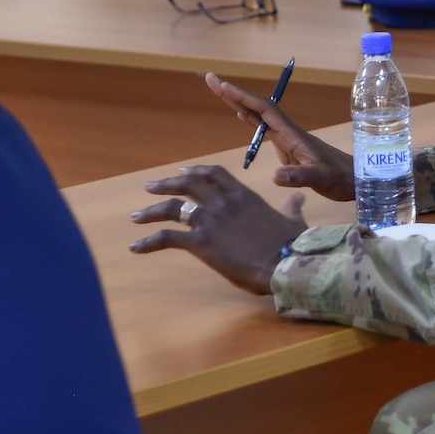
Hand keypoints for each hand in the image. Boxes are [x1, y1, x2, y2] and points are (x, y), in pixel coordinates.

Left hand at [129, 164, 308, 293]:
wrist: (285, 262)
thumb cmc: (293, 244)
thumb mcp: (293, 220)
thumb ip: (292, 207)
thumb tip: (299, 197)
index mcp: (243, 195)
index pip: (214, 174)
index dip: (196, 172)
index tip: (182, 172)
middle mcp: (222, 202)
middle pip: (188, 185)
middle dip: (166, 185)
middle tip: (150, 187)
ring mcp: (210, 220)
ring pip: (172, 208)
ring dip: (151, 210)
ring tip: (136, 216)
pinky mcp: (201, 242)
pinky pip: (166, 238)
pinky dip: (148, 242)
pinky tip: (135, 247)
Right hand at [205, 72, 354, 200]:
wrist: (357, 180)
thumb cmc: (341, 179)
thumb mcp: (320, 179)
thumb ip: (299, 177)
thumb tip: (275, 177)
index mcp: (293, 135)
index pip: (264, 110)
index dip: (243, 98)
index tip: (222, 86)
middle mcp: (288, 133)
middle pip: (257, 107)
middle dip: (234, 94)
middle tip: (211, 79)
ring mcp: (289, 140)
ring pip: (259, 117)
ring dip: (239, 103)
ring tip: (219, 91)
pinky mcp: (290, 149)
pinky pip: (265, 130)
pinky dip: (250, 120)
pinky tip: (241, 116)